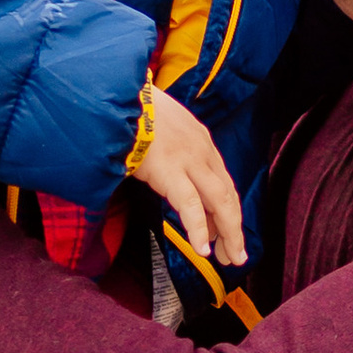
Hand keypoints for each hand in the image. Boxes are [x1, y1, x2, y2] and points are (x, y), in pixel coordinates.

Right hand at [130, 84, 248, 267]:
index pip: (222, 181)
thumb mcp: (159, 126)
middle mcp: (202, 150)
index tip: (226, 231)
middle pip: (228, 195)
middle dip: (235, 227)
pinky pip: (190, 206)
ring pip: (220, 202)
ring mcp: (188, 159)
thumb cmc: (129, 111)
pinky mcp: (169, 170)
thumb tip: (162, 171)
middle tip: (237, 254)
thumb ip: (167, 148)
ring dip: (228, 233)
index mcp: (200, 139)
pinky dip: (199, 230)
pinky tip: (203, 250)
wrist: (115, 94)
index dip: (227, 210)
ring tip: (230, 258)